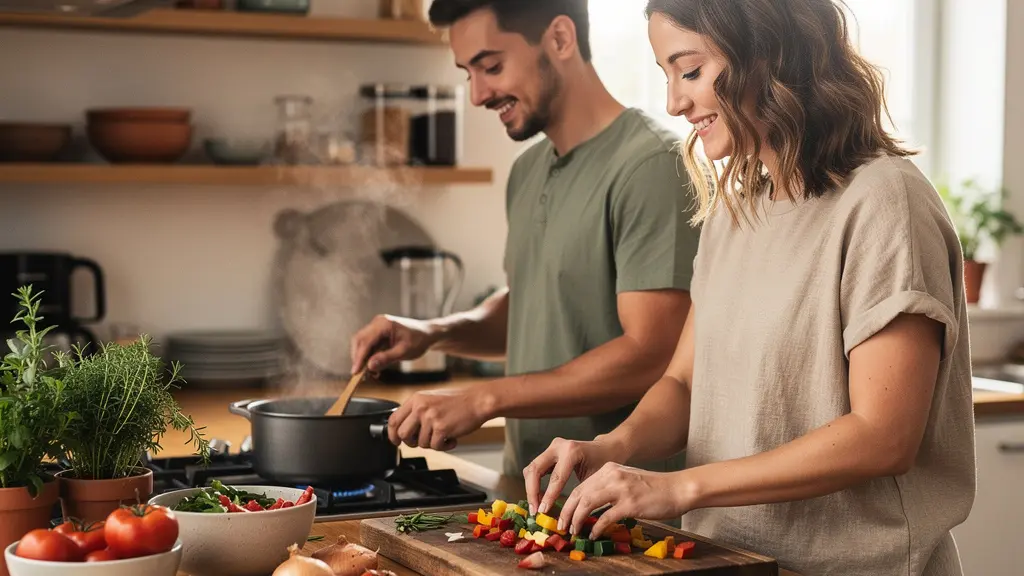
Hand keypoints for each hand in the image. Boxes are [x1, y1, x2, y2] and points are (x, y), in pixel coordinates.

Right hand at [350, 314, 438, 372]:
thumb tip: (370, 366)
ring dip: (363, 358)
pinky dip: (368, 356)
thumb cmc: (419, 340)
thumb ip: (386, 358)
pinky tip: (374, 368)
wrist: (427, 333)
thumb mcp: (404, 352)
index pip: (366, 341)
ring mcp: (377, 326)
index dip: (359, 358)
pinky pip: (369, 344)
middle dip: (358, 358)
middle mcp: (378, 322)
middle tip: (360, 375)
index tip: (355, 371)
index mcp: (384, 324)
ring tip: (369, 373)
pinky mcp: (378, 332)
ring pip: (362, 343)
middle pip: (359, 340)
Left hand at [387, 388, 491, 450]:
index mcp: (416, 399)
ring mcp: (430, 418)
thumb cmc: (458, 400)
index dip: (392, 435)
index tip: (396, 441)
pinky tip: (452, 439)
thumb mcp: (431, 399)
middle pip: (403, 434)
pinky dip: (444, 446)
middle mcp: (420, 407)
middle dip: (412, 442)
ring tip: (444, 436)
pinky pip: (435, 447)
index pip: (393, 420)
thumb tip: (404, 429)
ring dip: (433, 444)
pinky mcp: (441, 428)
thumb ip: (417, 411)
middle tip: (424, 441)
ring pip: (420, 443)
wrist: (478, 400)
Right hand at [523, 437, 624, 515]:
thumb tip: (569, 517)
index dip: (548, 496)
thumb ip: (580, 494)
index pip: (555, 477)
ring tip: (535, 507)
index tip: (543, 512)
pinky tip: (538, 498)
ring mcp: (551, 447)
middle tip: (534, 511)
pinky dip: (533, 484)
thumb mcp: (595, 479)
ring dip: (530, 489)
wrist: (605, 448)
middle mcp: (558, 446)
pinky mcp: (548, 452)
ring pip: (531, 469)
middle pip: (535, 469)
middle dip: (532, 492)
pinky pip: (535, 468)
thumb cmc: (603, 464)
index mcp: (572, 451)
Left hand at [559, 463, 694, 538]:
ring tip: (575, 531)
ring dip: (577, 520)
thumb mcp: (626, 479)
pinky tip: (593, 535)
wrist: (678, 488)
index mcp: (609, 469)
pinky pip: (605, 518)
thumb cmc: (654, 488)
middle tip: (563, 527)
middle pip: (579, 494)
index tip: (563, 516)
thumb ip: (608, 488)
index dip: (568, 503)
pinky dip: (596, 528)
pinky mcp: (630, 504)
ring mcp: (621, 489)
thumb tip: (588, 507)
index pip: (580, 486)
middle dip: (567, 512)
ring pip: (587, 504)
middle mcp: (612, 476)